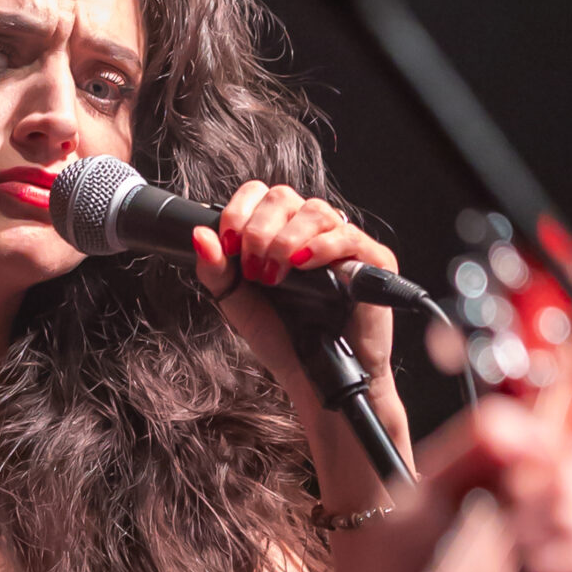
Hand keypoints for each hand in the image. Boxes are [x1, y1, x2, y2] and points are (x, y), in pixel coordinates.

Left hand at [191, 184, 400, 426]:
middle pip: (283, 197)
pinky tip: (302, 264)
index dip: (238, 212)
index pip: (259, 194)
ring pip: (314, 211)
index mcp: (279, 232)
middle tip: (252, 269)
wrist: (313, 377)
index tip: (228, 245)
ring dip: (285, 240)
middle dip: (258, 230)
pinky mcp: (372, 260)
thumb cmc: (282, 338)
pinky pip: (348, 236)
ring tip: (275, 276)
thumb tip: (199, 235)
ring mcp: (343, 243)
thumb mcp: (237, 301)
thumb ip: (216, 269)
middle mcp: (310, 231)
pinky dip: (320, 246)